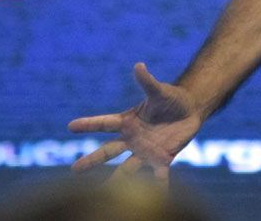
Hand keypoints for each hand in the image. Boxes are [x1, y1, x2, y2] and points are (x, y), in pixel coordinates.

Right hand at [69, 63, 202, 184]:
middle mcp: (132, 139)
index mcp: (128, 121)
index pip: (104, 123)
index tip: (71, 126)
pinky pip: (158, 175)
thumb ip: (148, 82)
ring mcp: (145, 151)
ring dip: (119, 180)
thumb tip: (139, 65)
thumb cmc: (171, 99)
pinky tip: (157, 195)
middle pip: (108, 151)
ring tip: (109, 192)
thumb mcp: (160, 91)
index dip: (88, 124)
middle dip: (92, 160)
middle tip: (74, 170)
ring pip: (127, 168)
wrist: (190, 111)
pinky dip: (157, 185)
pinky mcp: (162, 159)